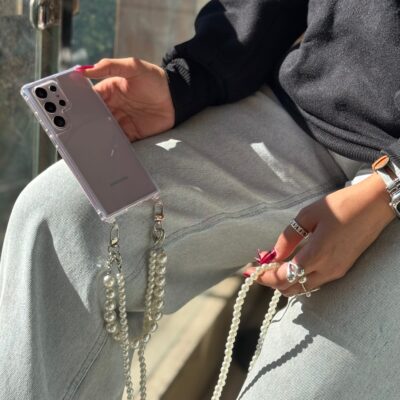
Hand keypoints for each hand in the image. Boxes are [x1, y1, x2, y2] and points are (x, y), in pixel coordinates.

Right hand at [81, 58, 174, 140]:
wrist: (176, 99)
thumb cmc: (155, 79)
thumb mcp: (133, 67)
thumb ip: (110, 66)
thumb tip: (85, 69)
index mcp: (109, 90)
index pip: (90, 98)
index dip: (79, 103)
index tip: (69, 109)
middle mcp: (113, 107)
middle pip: (94, 116)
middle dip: (86, 122)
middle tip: (75, 128)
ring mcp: (122, 121)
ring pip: (104, 129)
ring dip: (97, 134)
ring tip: (88, 140)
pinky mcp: (132, 133)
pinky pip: (118, 140)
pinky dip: (112, 143)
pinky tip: (105, 147)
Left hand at [244, 173, 395, 295]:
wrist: (374, 206)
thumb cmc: (340, 206)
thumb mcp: (308, 215)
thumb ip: (288, 237)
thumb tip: (274, 253)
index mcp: (316, 255)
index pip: (283, 277)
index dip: (263, 276)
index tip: (248, 271)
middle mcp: (327, 270)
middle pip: (291, 288)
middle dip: (271, 280)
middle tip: (260, 265)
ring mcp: (336, 272)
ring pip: (303, 288)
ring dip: (285, 280)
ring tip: (273, 263)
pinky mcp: (342, 269)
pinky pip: (315, 281)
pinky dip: (299, 278)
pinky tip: (292, 263)